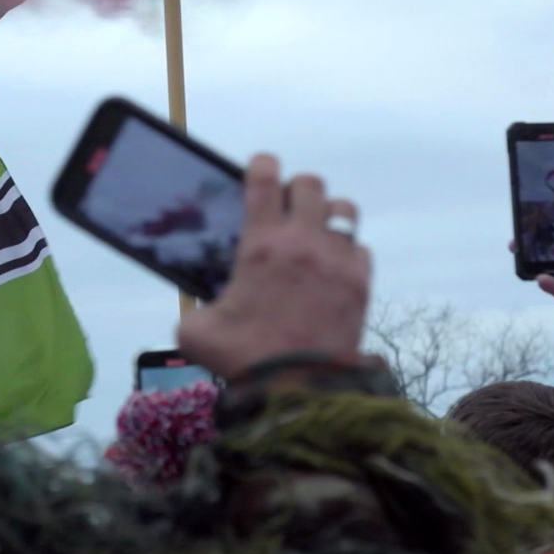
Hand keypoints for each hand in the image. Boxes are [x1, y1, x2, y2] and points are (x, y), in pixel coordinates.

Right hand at [177, 154, 370, 379]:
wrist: (299, 389)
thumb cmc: (244, 358)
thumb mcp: (196, 332)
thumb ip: (192, 309)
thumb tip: (196, 307)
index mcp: (260, 245)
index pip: (265, 179)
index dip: (262, 164)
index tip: (261, 167)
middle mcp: (302, 243)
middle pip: (310, 184)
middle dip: (297, 190)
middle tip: (288, 209)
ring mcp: (337, 260)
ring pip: (344, 210)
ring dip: (328, 215)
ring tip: (316, 233)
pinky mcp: (361, 283)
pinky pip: (361, 249)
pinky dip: (347, 253)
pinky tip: (334, 270)